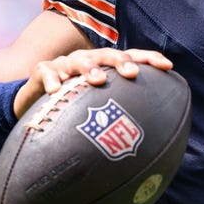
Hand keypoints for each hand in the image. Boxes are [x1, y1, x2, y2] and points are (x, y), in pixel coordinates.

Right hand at [14, 48, 173, 117]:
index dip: (149, 59)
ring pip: (78, 61)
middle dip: (120, 61)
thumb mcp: (98, 111)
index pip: (131, 57)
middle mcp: (87, 61)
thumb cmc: (73, 108)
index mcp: (105, 67)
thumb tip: (150, 148)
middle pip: (107, 55)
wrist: (35, 103)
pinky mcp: (42, 71)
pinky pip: (46, 71)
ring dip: (89, 68)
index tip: (168, 66)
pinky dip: (51, 79)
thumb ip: (119, 120)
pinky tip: (56, 90)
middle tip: (131, 73)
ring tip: (97, 80)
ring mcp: (65, 65)